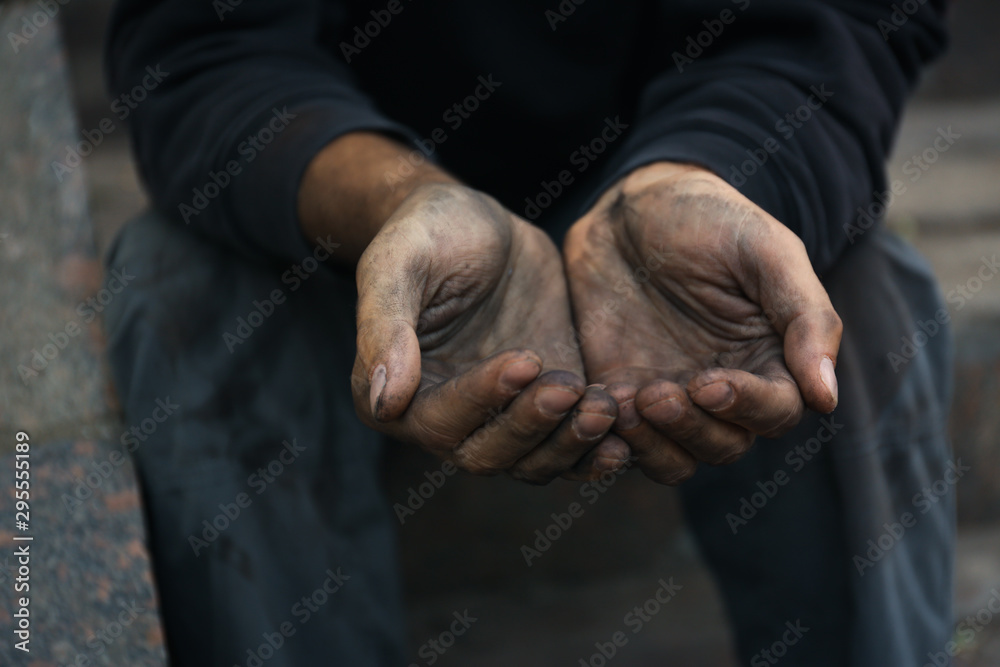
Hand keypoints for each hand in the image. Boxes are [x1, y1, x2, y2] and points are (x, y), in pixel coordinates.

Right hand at [353, 183, 627, 482]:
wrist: (480, 222)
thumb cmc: (428, 232)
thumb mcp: (398, 263)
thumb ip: (384, 327)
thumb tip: (384, 400)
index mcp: (394, 395)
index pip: (439, 421)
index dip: (484, 399)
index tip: (525, 360)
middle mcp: (445, 419)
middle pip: (489, 454)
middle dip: (532, 427)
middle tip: (571, 387)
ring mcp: (498, 416)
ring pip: (532, 461)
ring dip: (569, 443)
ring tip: (605, 407)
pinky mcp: (543, 405)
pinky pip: (566, 446)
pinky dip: (593, 448)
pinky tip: (624, 433)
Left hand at [563, 162, 841, 483]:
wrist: (630, 207)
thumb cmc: (710, 218)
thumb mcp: (766, 251)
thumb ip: (805, 318)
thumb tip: (826, 398)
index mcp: (771, 359)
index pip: (776, 413)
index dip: (747, 408)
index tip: (710, 382)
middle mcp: (723, 389)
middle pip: (724, 446)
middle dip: (693, 430)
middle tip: (658, 393)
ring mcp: (669, 395)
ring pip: (674, 458)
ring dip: (653, 446)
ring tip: (628, 405)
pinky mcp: (619, 393)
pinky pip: (620, 440)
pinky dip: (611, 438)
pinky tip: (597, 404)